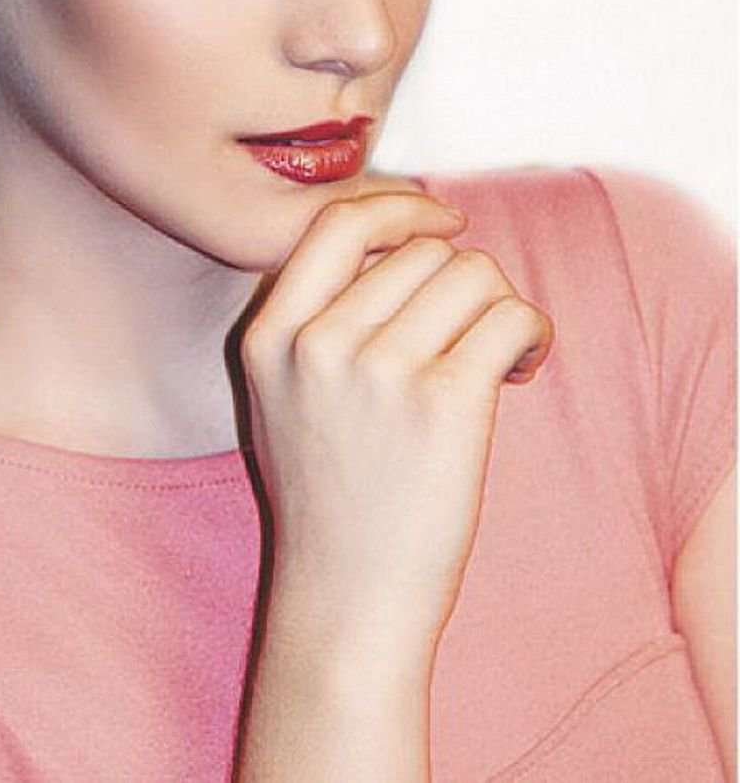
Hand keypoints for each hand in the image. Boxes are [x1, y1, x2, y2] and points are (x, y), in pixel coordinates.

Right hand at [240, 188, 551, 654]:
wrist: (347, 598)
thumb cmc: (326, 497)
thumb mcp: (280, 394)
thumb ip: (316, 315)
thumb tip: (404, 234)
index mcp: (270, 335)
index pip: (337, 223)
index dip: (401, 205)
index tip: (444, 221)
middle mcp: (318, 343)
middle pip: (421, 249)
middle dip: (462, 279)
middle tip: (474, 329)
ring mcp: (380, 371)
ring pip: (473, 274)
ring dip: (501, 304)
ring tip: (502, 353)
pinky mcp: (445, 402)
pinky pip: (512, 316)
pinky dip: (533, 333)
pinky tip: (525, 369)